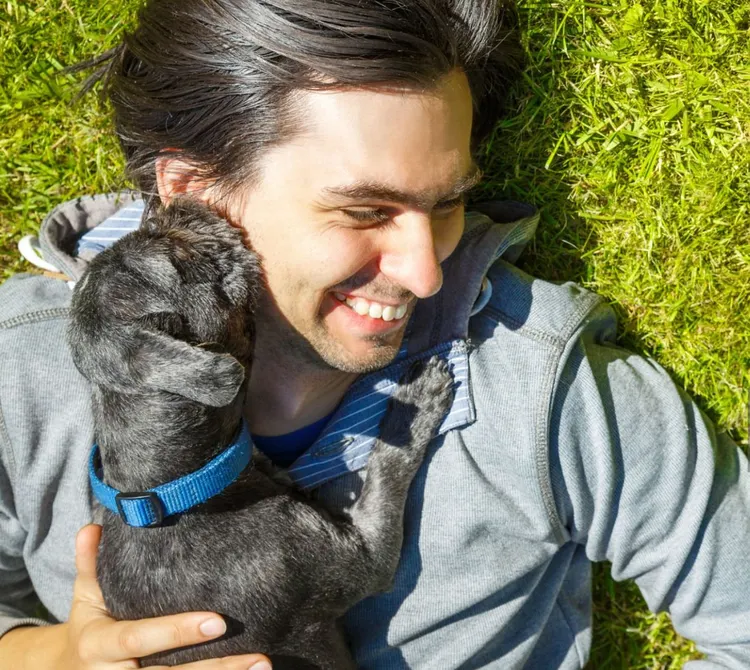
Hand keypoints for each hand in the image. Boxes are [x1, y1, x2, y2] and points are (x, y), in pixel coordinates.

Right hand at [60, 524, 271, 668]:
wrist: (71, 668)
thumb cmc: (91, 623)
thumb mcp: (86, 595)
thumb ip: (90, 563)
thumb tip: (92, 527)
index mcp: (99, 644)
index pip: (140, 638)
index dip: (178, 631)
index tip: (218, 621)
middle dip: (215, 667)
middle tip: (256, 654)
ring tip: (262, 665)